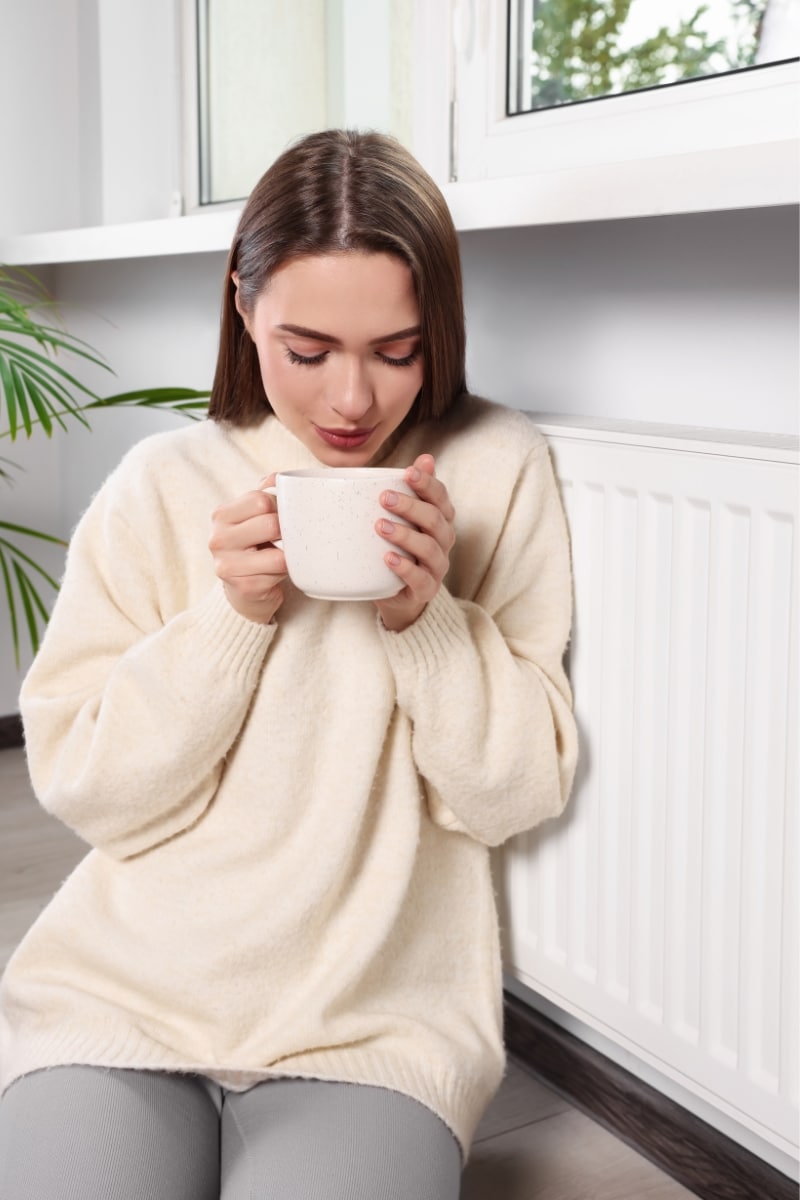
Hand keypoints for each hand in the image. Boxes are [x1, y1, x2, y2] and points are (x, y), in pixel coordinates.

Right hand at [209, 474, 287, 623]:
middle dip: (286, 532)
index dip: (280, 507)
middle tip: (284, 538)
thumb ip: (265, 492)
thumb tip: (278, 477)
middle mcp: (218, 539)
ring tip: (280, 556)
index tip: (280, 516)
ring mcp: (227, 566)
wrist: (246, 589)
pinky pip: (280, 574)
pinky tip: (275, 573)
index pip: (261, 500)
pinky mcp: (244, 588)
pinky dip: (285, 573)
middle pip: (271, 524)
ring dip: (287, 555)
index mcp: (221, 515)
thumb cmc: (254, 546)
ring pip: (279, 554)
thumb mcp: (254, 517)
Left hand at [374, 454, 455, 632]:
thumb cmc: (401, 548)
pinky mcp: (425, 590)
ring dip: (405, 535)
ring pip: (429, 547)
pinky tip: (387, 558)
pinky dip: (405, 567)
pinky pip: (420, 578)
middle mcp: (443, 541)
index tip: (407, 472)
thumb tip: (426, 457)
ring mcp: (437, 566)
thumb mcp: (405, 519)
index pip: (440, 497)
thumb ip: (412, 491)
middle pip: (435, 519)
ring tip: (380, 526)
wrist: (398, 596)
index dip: (427, 484)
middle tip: (384, 497)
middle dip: (410, 506)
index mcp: (440, 520)